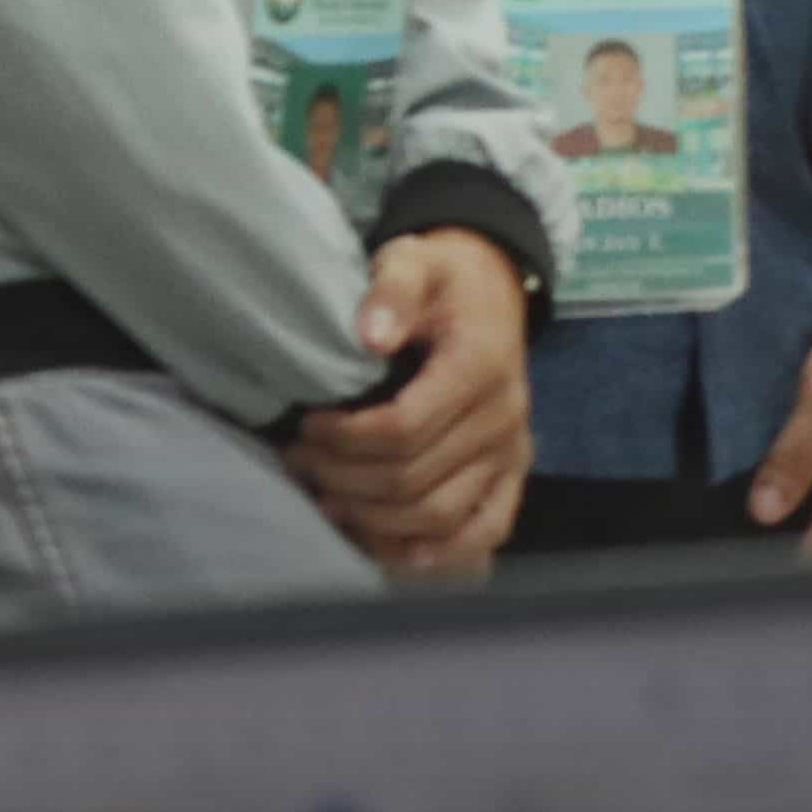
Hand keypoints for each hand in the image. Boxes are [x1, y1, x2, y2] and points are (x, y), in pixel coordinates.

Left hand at [296, 231, 532, 575]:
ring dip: (372, 516)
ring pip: (437, 514)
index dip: (342, 439)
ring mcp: (513, 450)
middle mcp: (505, 417)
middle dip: (341, 478)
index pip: (403, 430)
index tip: (306, 425)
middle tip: (297, 461)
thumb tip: (370, 336)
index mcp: (482, 367)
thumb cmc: (442, 279)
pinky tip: (393, 549)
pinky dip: (440, 552)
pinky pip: (485, 529)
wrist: (491, 289)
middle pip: (411, 479)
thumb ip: (392, 288)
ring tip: (326, 495)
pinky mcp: (513, 471)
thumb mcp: (415, 259)